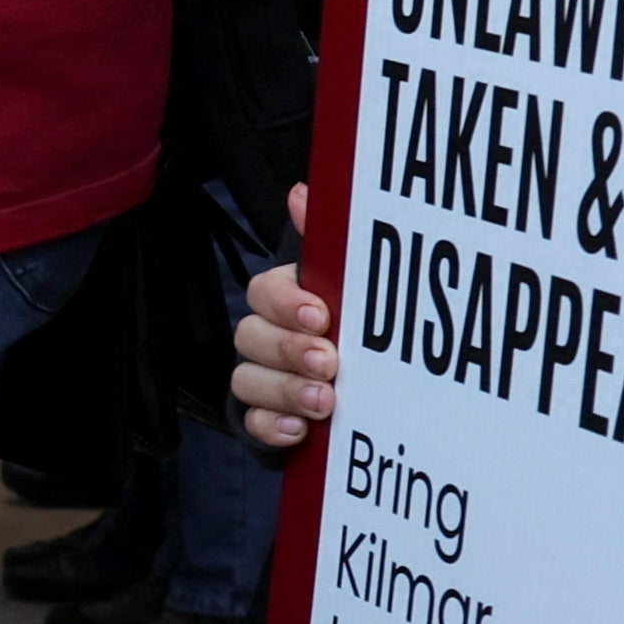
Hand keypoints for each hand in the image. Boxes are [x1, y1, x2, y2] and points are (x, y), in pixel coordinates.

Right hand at [232, 183, 337, 452]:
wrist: (376, 392)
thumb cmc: (354, 323)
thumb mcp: (348, 279)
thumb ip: (325, 239)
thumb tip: (301, 192)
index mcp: (283, 300)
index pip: (264, 292)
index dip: (286, 303)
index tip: (320, 314)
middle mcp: (265, 338)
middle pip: (249, 337)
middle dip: (288, 350)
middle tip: (328, 362)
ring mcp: (262, 379)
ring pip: (246, 380)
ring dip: (284, 391)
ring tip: (324, 401)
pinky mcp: (265, 420)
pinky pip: (251, 423)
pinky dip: (272, 427)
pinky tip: (300, 431)